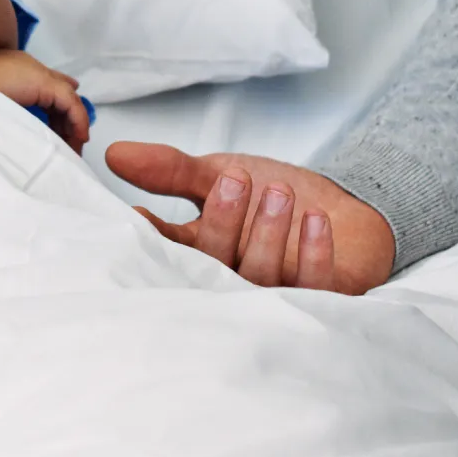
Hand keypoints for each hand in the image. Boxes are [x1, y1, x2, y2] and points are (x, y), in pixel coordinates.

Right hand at [0, 49, 88, 150]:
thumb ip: (20, 105)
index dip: (62, 122)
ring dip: (75, 129)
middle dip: (71, 129)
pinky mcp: (45, 83)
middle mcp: (39, 76)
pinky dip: (78, 121)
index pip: (56, 101)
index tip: (64, 144)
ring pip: (70, 105)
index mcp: (30, 79)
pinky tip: (78, 138)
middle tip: (73, 153)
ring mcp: (42, 78)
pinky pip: (70, 104)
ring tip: (74, 151)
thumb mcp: (4, 101)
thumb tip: (41, 114)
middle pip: (66, 104)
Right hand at [105, 142, 394, 292]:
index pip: (168, 254)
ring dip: (268, 232)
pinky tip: (314, 220)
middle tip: (234, 180)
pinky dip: (312, 253)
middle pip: (215, 266)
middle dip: (223, 222)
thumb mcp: (216, 174)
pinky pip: (311, 286)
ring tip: (278, 192)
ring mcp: (272, 298)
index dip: (153, 239)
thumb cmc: (272, 198)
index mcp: (200, 257)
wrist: (343, 216)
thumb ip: (171, 169)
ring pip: (260, 276)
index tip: (139, 215)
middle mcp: (231, 285)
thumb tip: (113, 153)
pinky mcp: (315, 303)